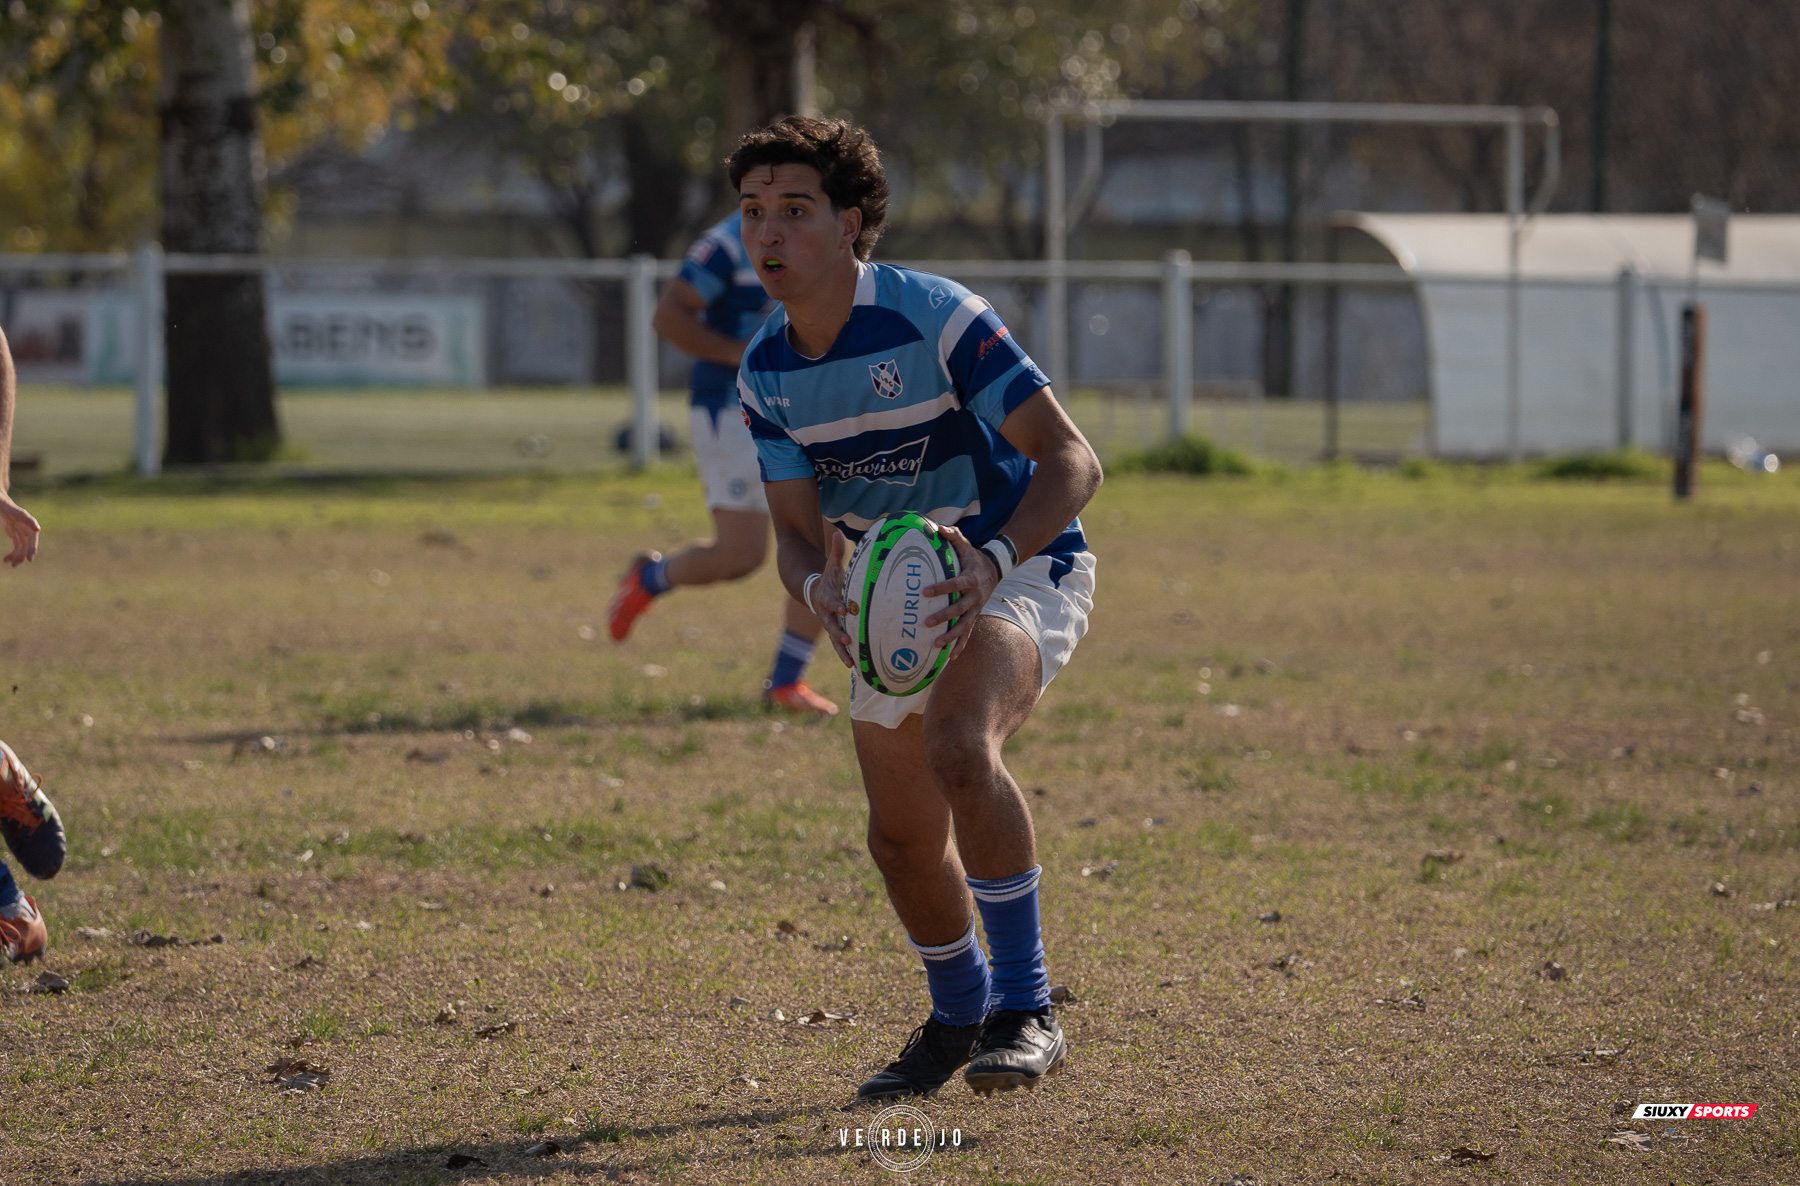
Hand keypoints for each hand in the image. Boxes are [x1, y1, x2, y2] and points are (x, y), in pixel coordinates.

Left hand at [0, 492, 37, 566]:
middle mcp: (27, 529)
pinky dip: (12, 554)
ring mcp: (20, 532)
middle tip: (15, 565)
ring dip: (16, 557)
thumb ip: (27, 519)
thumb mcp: (15, 511)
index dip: (32, 549)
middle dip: (22, 556)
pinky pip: (16, 546)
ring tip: (9, 564)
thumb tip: (38, 529)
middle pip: (27, 545)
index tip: (30, 559)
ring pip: (21, 548)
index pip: (32, 539)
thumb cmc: (4, 504)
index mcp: (29, 524)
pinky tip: (5, 560)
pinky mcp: (14, 534)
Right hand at [808, 529, 855, 667]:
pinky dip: (847, 656)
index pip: (831, 602)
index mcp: (827, 598)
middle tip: (848, 640)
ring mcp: (831, 625)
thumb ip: (836, 552)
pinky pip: (841, 646)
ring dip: (842, 652)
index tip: (845, 607)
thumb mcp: (831, 565)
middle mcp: (827, 614)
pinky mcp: (836, 632)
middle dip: (839, 633)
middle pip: (832, 625)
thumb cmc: (828, 578)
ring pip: (835, 640)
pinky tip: (856, 667)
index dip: (837, 604)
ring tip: (850, 664)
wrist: (814, 592)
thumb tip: (838, 532)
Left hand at [923, 524, 998, 661]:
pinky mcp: (974, 617)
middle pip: (958, 609)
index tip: (925, 591)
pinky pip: (968, 634)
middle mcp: (974, 596)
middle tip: (926, 622)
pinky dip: (960, 646)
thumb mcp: (965, 545)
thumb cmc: (973, 557)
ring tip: (935, 645)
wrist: (994, 570)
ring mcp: (975, 609)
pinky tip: (950, 658)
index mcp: (970, 579)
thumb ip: (953, 536)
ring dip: (951, 636)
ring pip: (964, 626)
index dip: (941, 588)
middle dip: (943, 616)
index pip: (955, 585)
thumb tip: (938, 527)